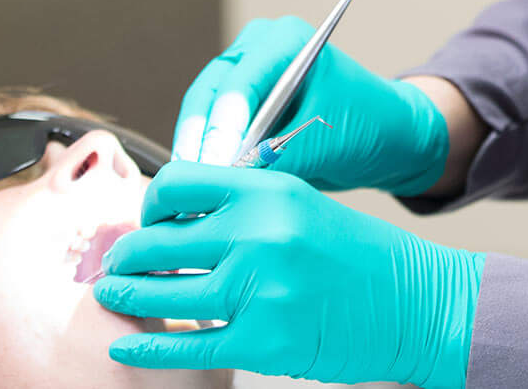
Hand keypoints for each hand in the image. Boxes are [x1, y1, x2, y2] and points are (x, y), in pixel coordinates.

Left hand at [92, 165, 480, 386]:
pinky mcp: (263, 339)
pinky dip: (147, 345)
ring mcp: (260, 288)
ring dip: (127, 295)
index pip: (178, 183)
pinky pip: (186, 342)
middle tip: (113, 264)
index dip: (149, 205)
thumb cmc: (358, 257)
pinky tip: (126, 343)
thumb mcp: (302, 207)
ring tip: (113, 296)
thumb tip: (174, 221)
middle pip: (158, 240)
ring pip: (163, 291)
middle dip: (125, 255)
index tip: (144, 222)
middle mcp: (261, 233)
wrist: (415, 303)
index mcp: (270, 190)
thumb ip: (245, 208)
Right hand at [174, 15, 448, 195]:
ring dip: (195, 151)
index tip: (218, 163)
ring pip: (201, 112)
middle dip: (201, 139)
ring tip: (189, 192)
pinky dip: (204, 156)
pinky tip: (199, 189)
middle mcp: (257, 49)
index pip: (242, 80)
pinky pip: (209, 129)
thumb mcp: (327, 142)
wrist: (386, 135)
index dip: (224, 124)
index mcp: (286, 40)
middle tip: (194, 183)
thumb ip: (280, 156)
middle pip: (210, 92)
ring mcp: (244, 75)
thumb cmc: (367, 126)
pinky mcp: (238, 106)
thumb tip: (232, 178)